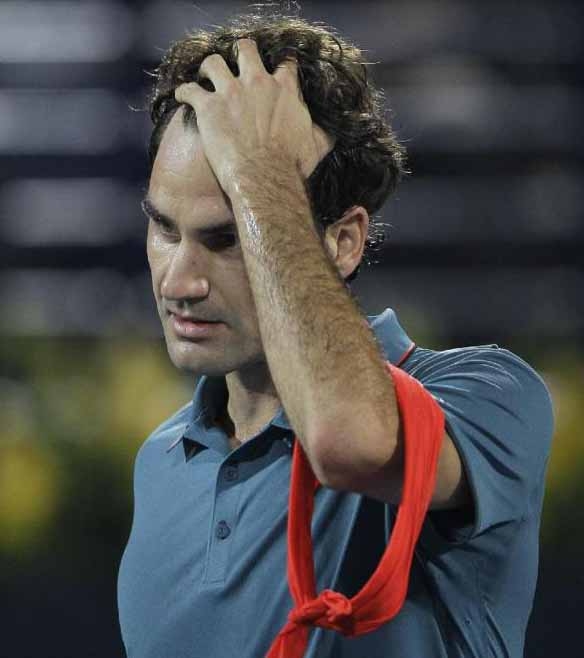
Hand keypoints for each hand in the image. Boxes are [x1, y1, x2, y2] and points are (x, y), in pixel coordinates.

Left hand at [174, 38, 334, 194]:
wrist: (265, 179)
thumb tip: (335, 130)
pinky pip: (189, 90)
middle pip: (247, 50)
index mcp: (284, 90)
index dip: (280, 64)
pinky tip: (181, 95)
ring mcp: (230, 93)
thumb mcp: (317, 147)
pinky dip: (184, 92)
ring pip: (213, 63)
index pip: (284, 64)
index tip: (276, 69)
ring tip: (205, 76)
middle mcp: (257, 83)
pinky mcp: (208, 108)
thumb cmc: (291, 166)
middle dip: (241, 53)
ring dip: (209, 68)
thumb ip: (324, 133)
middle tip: (237, 63)